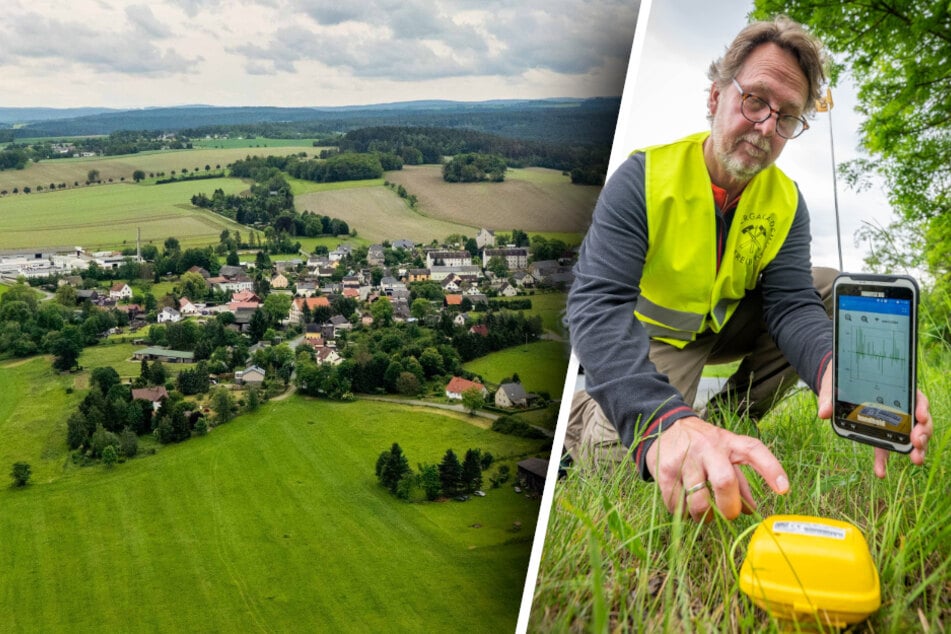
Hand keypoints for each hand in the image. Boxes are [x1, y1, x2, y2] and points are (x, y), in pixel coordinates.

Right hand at [644, 416, 788, 521]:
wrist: (665, 427)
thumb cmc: (703, 445)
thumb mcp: (725, 454)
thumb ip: (740, 482)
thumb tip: (751, 511)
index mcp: (729, 443)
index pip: (754, 451)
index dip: (771, 469)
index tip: (784, 490)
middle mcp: (708, 448)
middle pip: (724, 482)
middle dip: (729, 508)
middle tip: (728, 515)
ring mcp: (685, 459)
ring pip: (698, 500)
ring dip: (703, 516)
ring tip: (703, 515)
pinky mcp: (665, 471)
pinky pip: (676, 503)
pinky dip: (683, 512)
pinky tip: (684, 506)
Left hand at [817, 365, 932, 476]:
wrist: (836, 383)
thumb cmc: (841, 378)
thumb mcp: (834, 383)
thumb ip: (829, 397)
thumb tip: (823, 413)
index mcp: (895, 389)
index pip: (915, 397)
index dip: (922, 407)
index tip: (921, 416)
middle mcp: (899, 406)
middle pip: (919, 419)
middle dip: (923, 431)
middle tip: (918, 441)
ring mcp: (892, 422)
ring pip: (910, 435)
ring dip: (916, 448)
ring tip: (916, 459)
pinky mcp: (880, 434)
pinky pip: (885, 448)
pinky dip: (883, 461)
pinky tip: (880, 473)